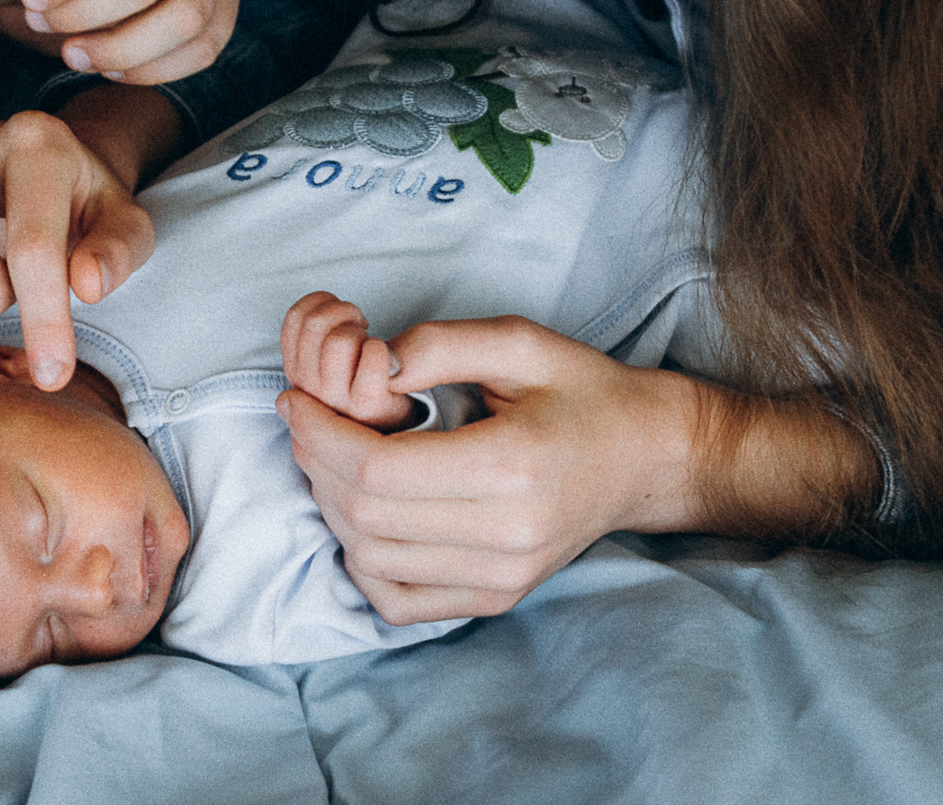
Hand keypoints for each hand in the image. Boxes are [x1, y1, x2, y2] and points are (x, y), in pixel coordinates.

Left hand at [278, 316, 710, 625]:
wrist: (646, 456)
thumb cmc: (583, 392)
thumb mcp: (521, 341)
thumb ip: (442, 344)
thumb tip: (371, 364)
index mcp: (512, 466)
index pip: (379, 469)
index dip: (319, 435)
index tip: (296, 400)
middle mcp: (508, 534)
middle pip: (366, 517)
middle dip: (314, 465)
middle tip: (303, 422)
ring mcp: (503, 576)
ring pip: (372, 561)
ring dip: (330, 510)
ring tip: (328, 460)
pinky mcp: (497, 597)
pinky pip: (399, 601)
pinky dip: (362, 562)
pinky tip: (362, 516)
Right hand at [281, 292, 415, 430]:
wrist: (396, 427)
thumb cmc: (365, 382)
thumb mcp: (327, 356)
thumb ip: (313, 332)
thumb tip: (316, 309)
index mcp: (295, 372)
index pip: (294, 318)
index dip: (322, 303)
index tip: (339, 317)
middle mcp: (306, 391)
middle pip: (314, 324)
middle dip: (343, 312)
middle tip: (359, 326)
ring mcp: (334, 403)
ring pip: (339, 341)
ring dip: (360, 334)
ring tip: (369, 345)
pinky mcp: (366, 408)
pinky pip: (371, 363)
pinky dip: (380, 350)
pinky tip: (386, 360)